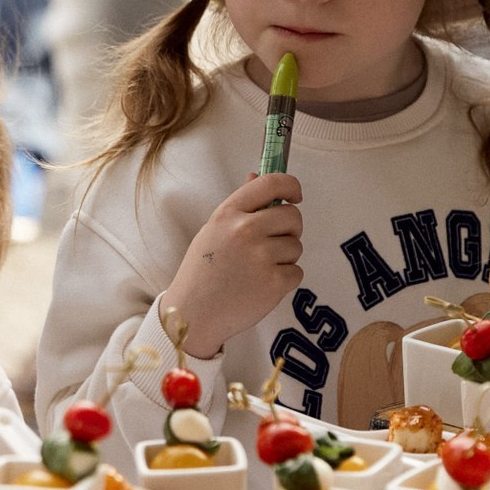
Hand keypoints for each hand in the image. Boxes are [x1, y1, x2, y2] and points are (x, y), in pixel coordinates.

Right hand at [165, 172, 304, 357]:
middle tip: (273, 244)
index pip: (271, 183)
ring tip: (259, 270)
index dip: (291, 186)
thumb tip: (256, 175)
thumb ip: (239, 205)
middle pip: (292, 216)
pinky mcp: (274, 283)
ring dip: (285, 258)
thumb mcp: (213, 230)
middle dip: (290, 229)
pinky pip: (297, 272)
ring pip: (296, 246)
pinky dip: (285, 280)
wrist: (193, 314)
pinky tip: (262, 286)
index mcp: (229, 213)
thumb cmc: (203, 271)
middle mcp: (245, 230)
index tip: (295, 196)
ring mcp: (261, 257)